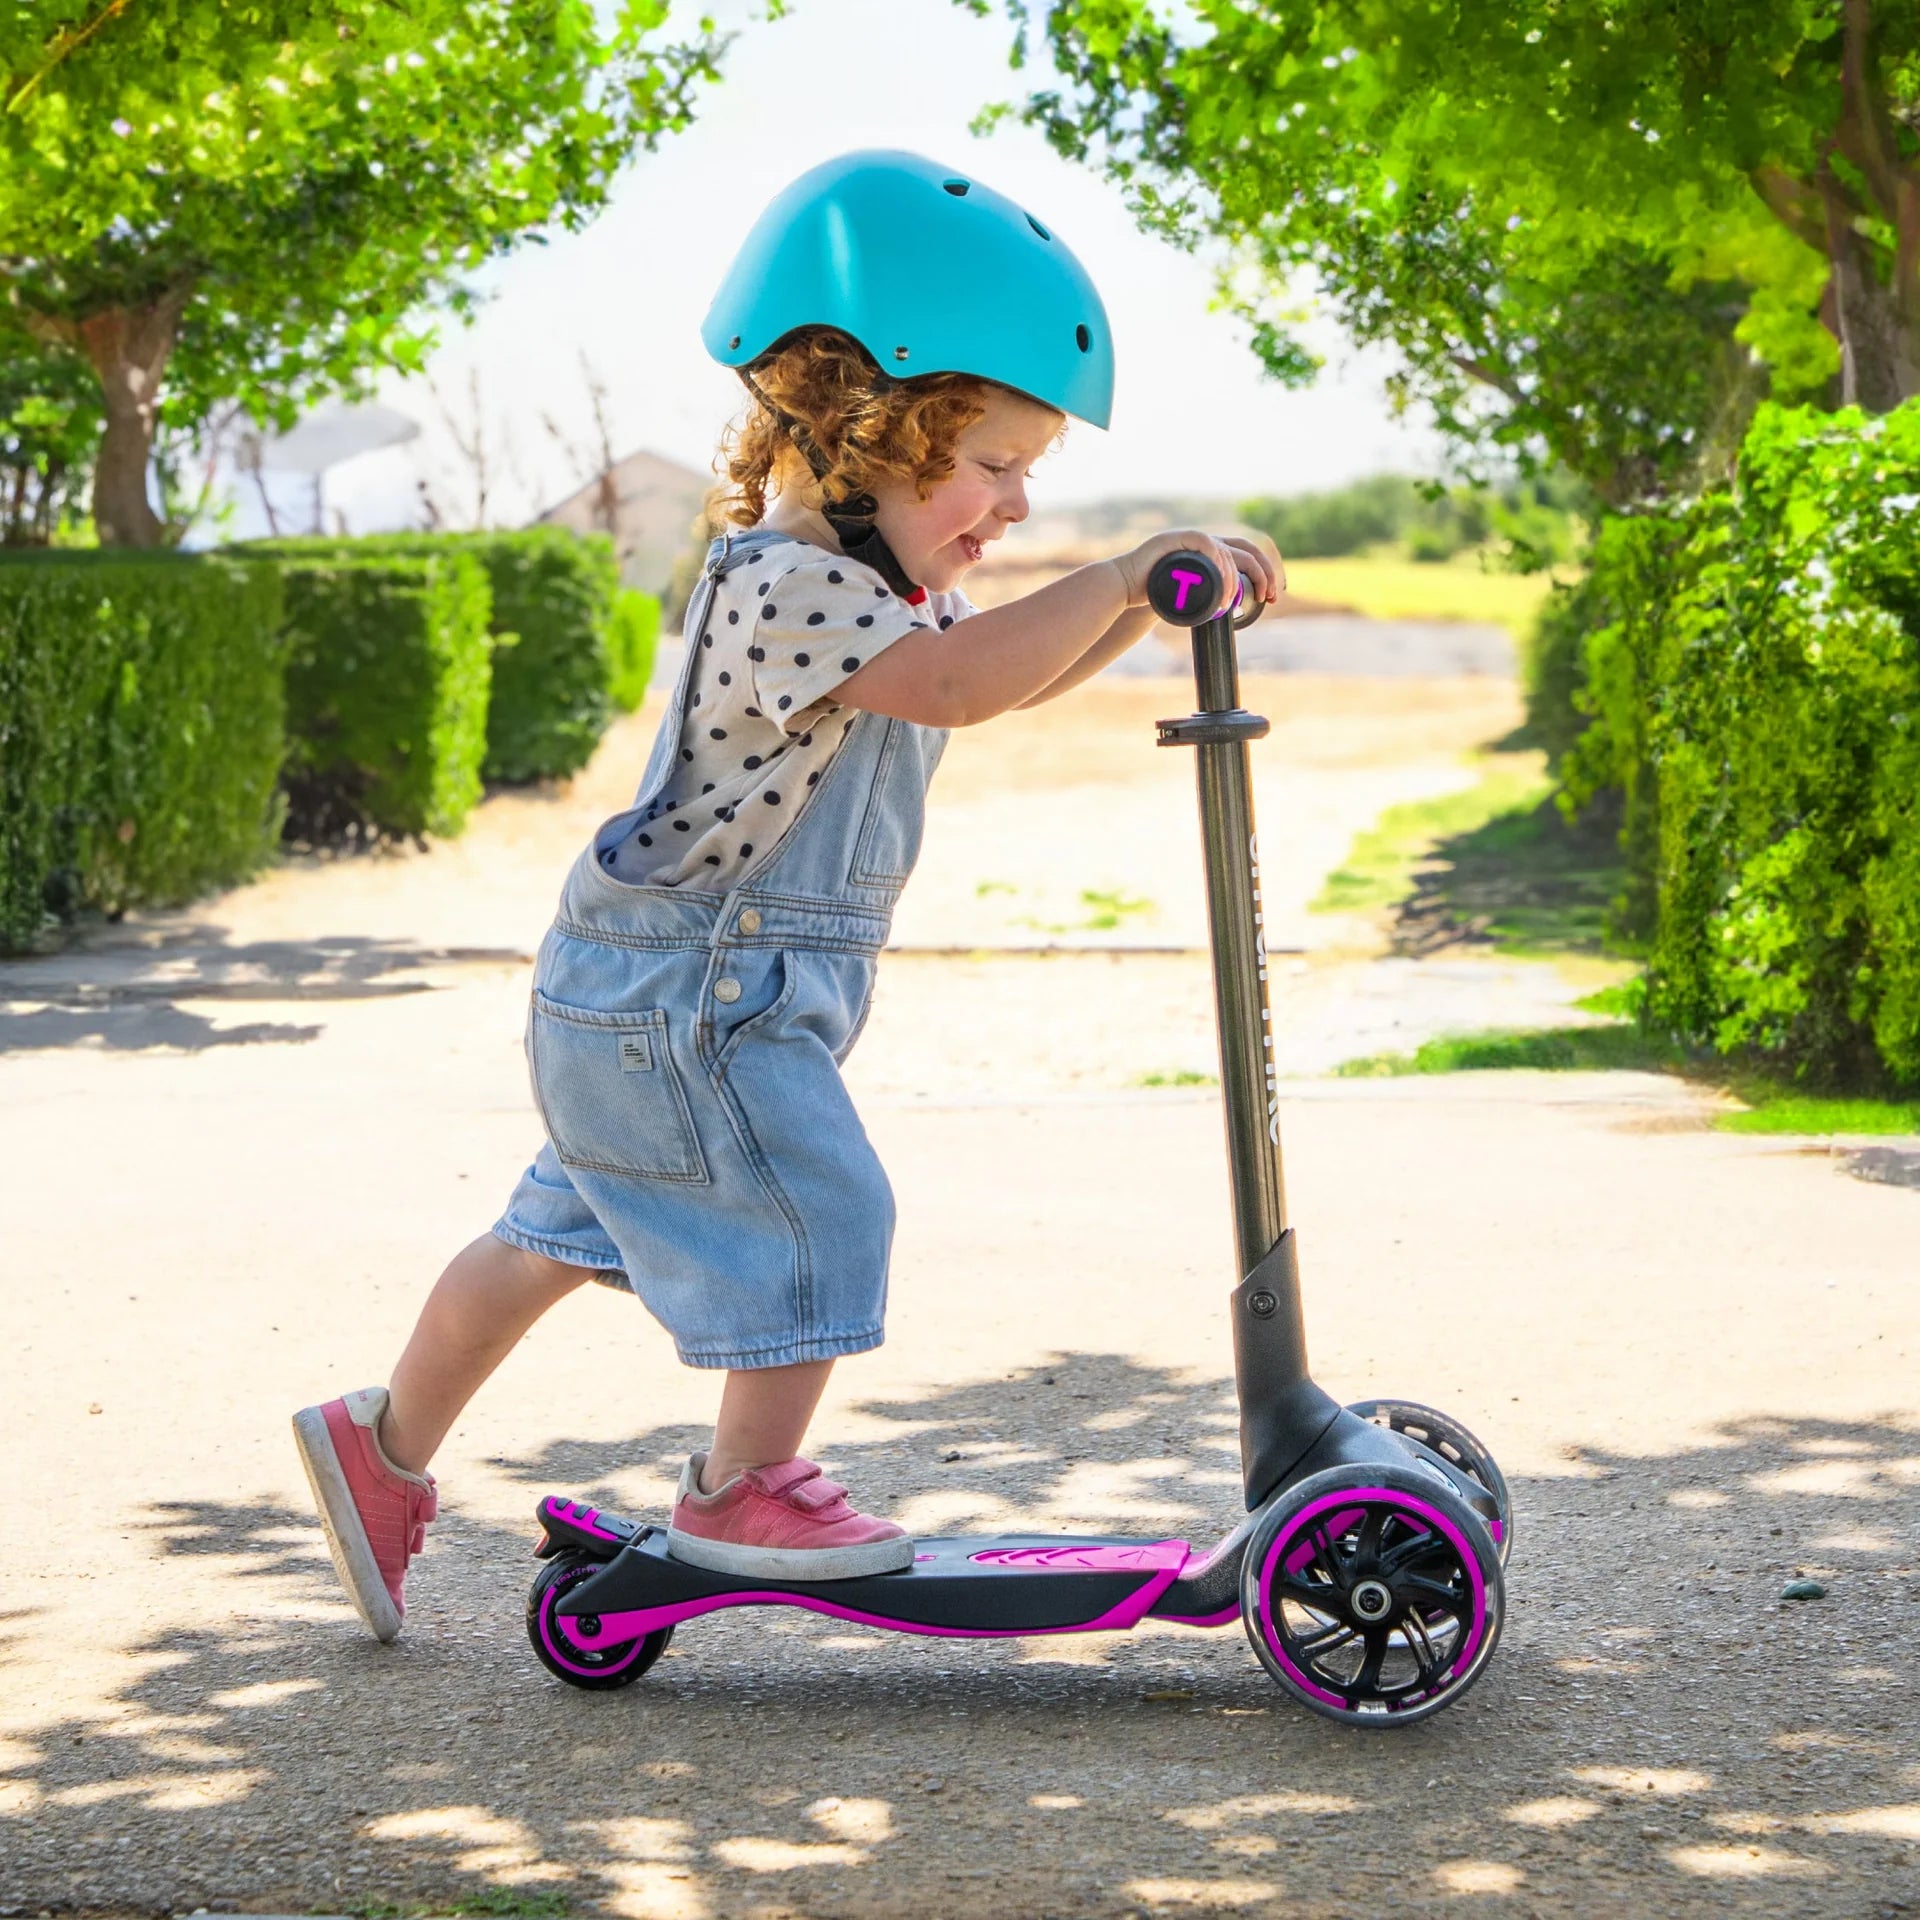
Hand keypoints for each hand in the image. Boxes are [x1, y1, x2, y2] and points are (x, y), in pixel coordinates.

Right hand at [1113, 529, 1284, 609]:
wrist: (1124, 587)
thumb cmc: (1154, 593)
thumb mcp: (1189, 596)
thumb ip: (1207, 597)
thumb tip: (1228, 614)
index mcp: (1211, 552)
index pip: (1246, 555)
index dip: (1264, 572)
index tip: (1271, 596)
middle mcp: (1205, 542)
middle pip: (1245, 550)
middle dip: (1264, 573)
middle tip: (1270, 597)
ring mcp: (1190, 539)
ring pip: (1226, 553)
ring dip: (1233, 579)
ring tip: (1228, 603)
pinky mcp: (1175, 540)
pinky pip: (1204, 543)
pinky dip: (1216, 559)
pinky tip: (1220, 578)